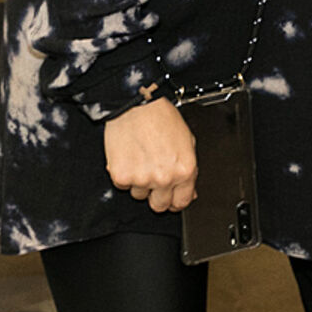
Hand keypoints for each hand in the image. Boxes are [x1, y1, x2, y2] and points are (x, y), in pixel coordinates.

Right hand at [103, 97, 197, 212]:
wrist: (137, 106)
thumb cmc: (162, 118)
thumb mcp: (188, 141)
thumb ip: (189, 170)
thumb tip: (189, 192)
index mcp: (184, 170)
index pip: (182, 202)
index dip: (176, 200)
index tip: (172, 197)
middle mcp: (164, 178)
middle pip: (160, 205)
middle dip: (158, 195)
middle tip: (155, 176)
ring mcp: (142, 179)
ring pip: (140, 195)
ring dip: (140, 183)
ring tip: (142, 159)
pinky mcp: (122, 176)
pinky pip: (123, 185)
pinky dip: (125, 175)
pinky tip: (131, 157)